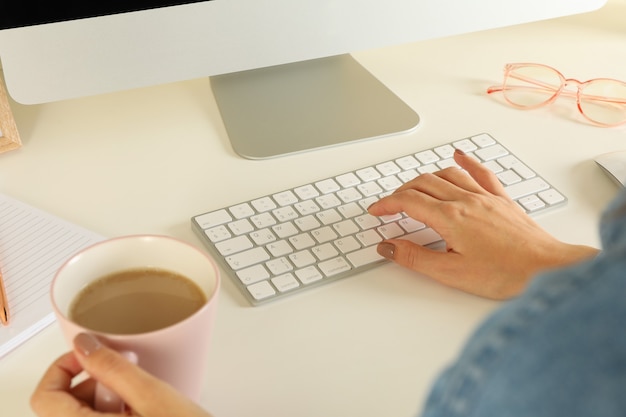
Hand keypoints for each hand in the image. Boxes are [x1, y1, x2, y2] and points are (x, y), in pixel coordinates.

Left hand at [31, 333, 213, 416]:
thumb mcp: (152, 397)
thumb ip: (113, 369)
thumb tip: (84, 345)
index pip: (44, 397)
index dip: (63, 368)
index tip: (90, 355)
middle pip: (63, 404)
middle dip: (95, 382)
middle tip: (129, 375)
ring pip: (84, 413)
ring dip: (109, 397)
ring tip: (142, 397)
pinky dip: (118, 410)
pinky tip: (145, 409)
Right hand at [368, 149, 597, 298]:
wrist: (548, 268)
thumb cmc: (507, 274)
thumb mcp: (451, 273)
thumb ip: (415, 258)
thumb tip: (388, 247)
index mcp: (451, 218)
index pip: (408, 202)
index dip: (387, 204)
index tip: (376, 211)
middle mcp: (466, 201)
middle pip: (423, 184)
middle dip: (400, 192)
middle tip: (389, 205)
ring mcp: (485, 197)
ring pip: (447, 175)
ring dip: (424, 178)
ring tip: (412, 188)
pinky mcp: (502, 200)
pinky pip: (480, 172)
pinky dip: (465, 162)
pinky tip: (458, 156)